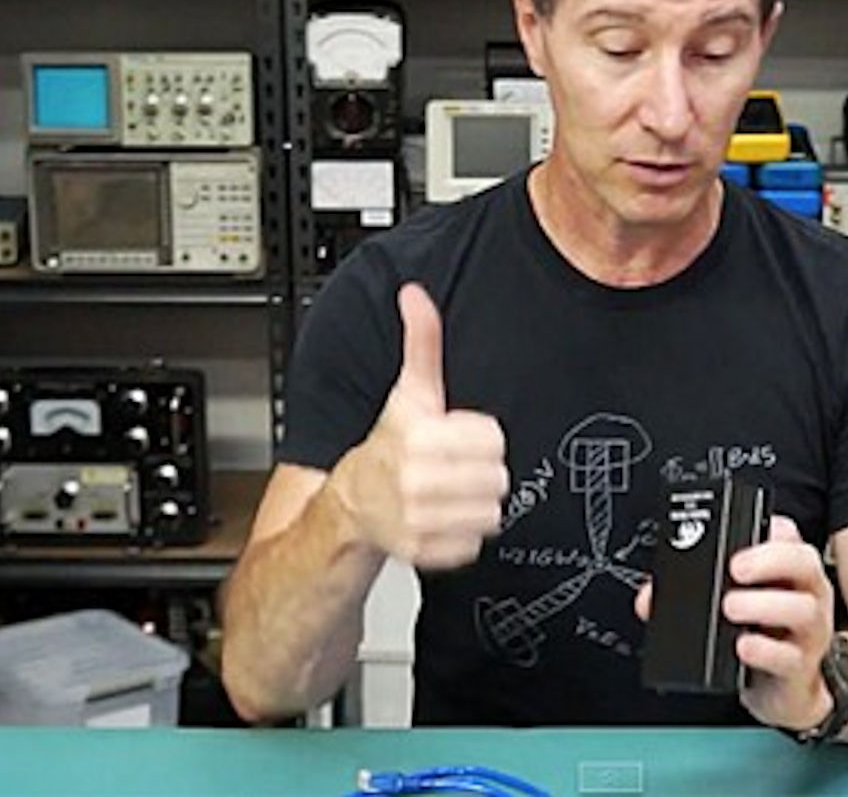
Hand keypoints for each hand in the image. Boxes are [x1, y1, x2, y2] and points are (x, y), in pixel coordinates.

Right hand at [331, 283, 509, 569]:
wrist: (350, 505)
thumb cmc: (387, 445)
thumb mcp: (408, 392)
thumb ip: (421, 341)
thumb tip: (415, 294)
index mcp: (417, 437)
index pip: (493, 438)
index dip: (481, 437)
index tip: (459, 439)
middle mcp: (415, 481)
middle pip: (497, 476)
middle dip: (482, 471)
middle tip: (457, 468)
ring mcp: (417, 520)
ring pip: (491, 511)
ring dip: (477, 503)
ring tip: (452, 492)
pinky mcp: (423, 552)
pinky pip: (474, 542)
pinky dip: (464, 534)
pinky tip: (444, 518)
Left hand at [634, 515, 835, 730]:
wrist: (780, 690)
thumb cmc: (758, 635)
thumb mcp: (728, 604)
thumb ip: (691, 591)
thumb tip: (649, 598)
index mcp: (788, 569)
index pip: (787, 533)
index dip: (768, 528)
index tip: (736, 532)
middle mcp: (806, 593)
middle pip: (803, 562)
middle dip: (768, 560)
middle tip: (734, 569)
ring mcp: (808, 630)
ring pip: (801, 609)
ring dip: (763, 605)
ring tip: (730, 607)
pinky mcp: (799, 667)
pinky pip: (789, 657)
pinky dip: (764, 651)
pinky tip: (743, 647)